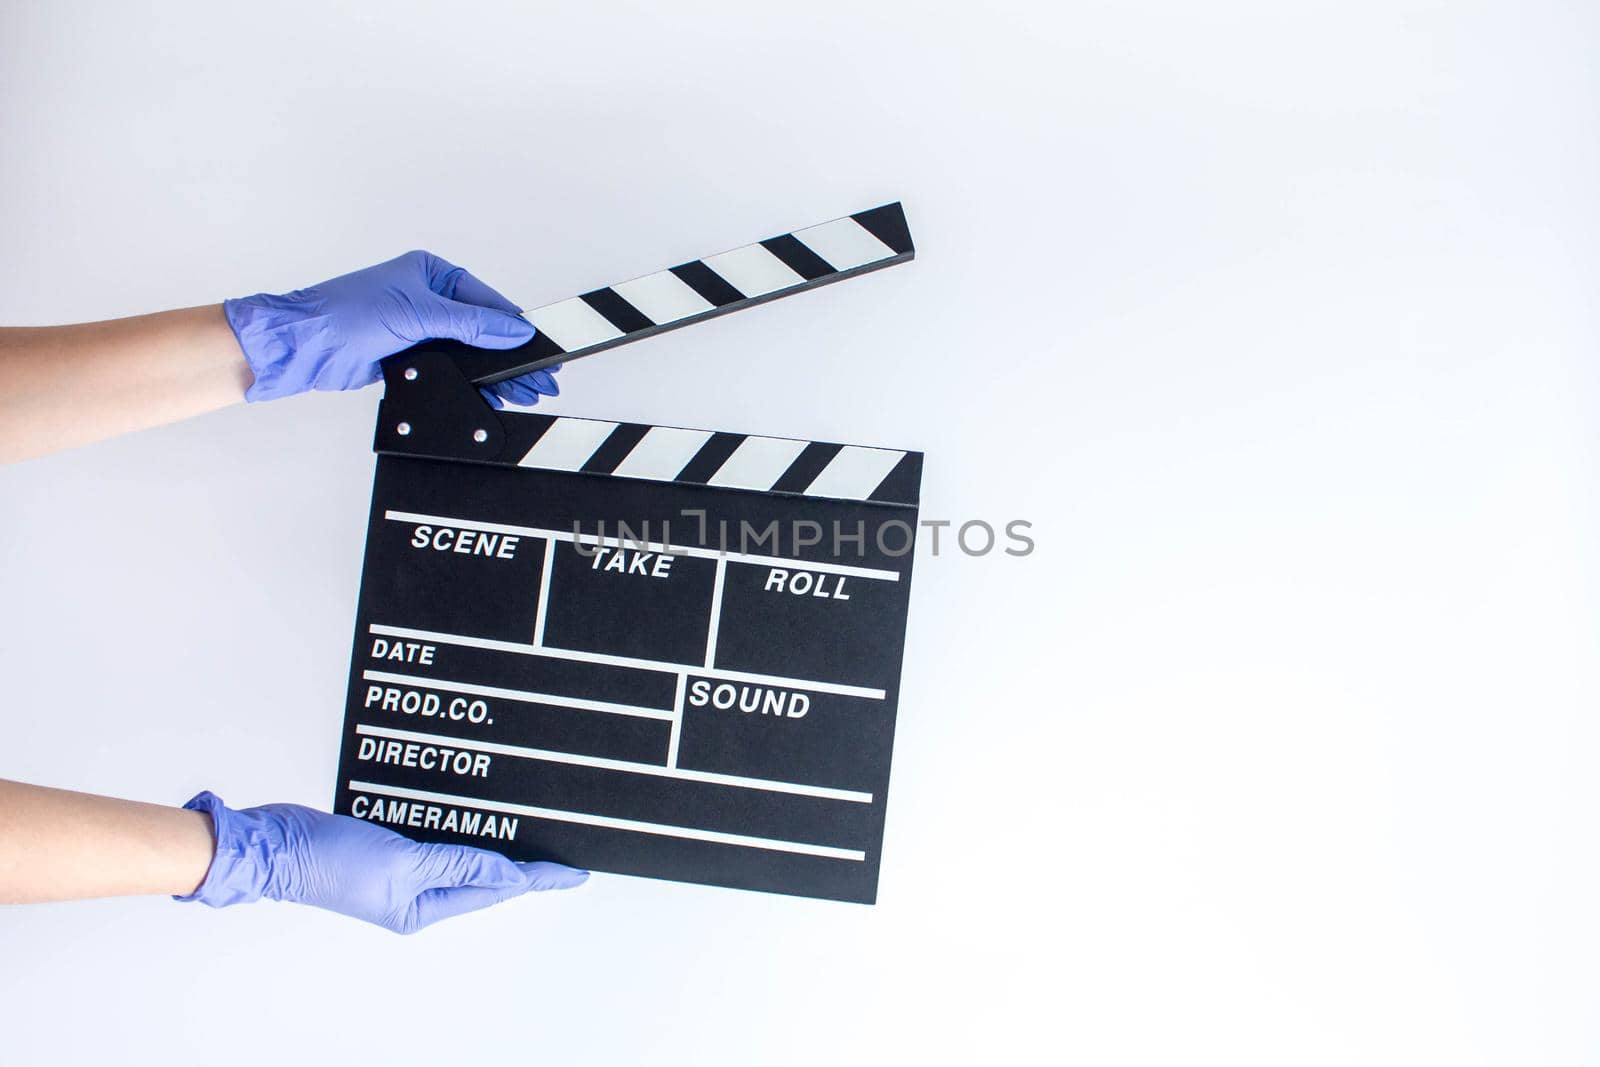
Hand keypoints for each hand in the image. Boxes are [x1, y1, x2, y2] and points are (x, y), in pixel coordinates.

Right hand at [176, 791, 585, 933]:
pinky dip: (459, 828)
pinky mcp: (387, 845)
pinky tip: (476, 817)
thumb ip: (459, 864)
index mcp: (420, 907)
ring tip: (532, 837)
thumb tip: (507, 873)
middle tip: (562, 855)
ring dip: (492, 845)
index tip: (573, 873)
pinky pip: (436, 838)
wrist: (274, 845)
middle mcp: (414, 893)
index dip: (538, 878)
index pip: (495, 888)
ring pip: (462, 856)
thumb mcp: (404, 862)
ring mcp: (400, 869)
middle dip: (522, 865)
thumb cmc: (327, 861)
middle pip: (484, 876)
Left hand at [224, 250, 560, 407]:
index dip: (515, 326)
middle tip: (540, 376)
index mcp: (430, 273)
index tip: (541, 344)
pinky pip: (450, 369)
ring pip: (468, 353)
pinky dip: (470, 383)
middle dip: (511, 355)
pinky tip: (490, 395)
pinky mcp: (409, 355)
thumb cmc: (345, 315)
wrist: (303, 347)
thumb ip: (471, 324)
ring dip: (494, 373)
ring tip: (523, 390)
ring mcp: (418, 328)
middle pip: (482, 329)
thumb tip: (513, 329)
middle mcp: (426, 297)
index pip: (486, 300)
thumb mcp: (418, 313)